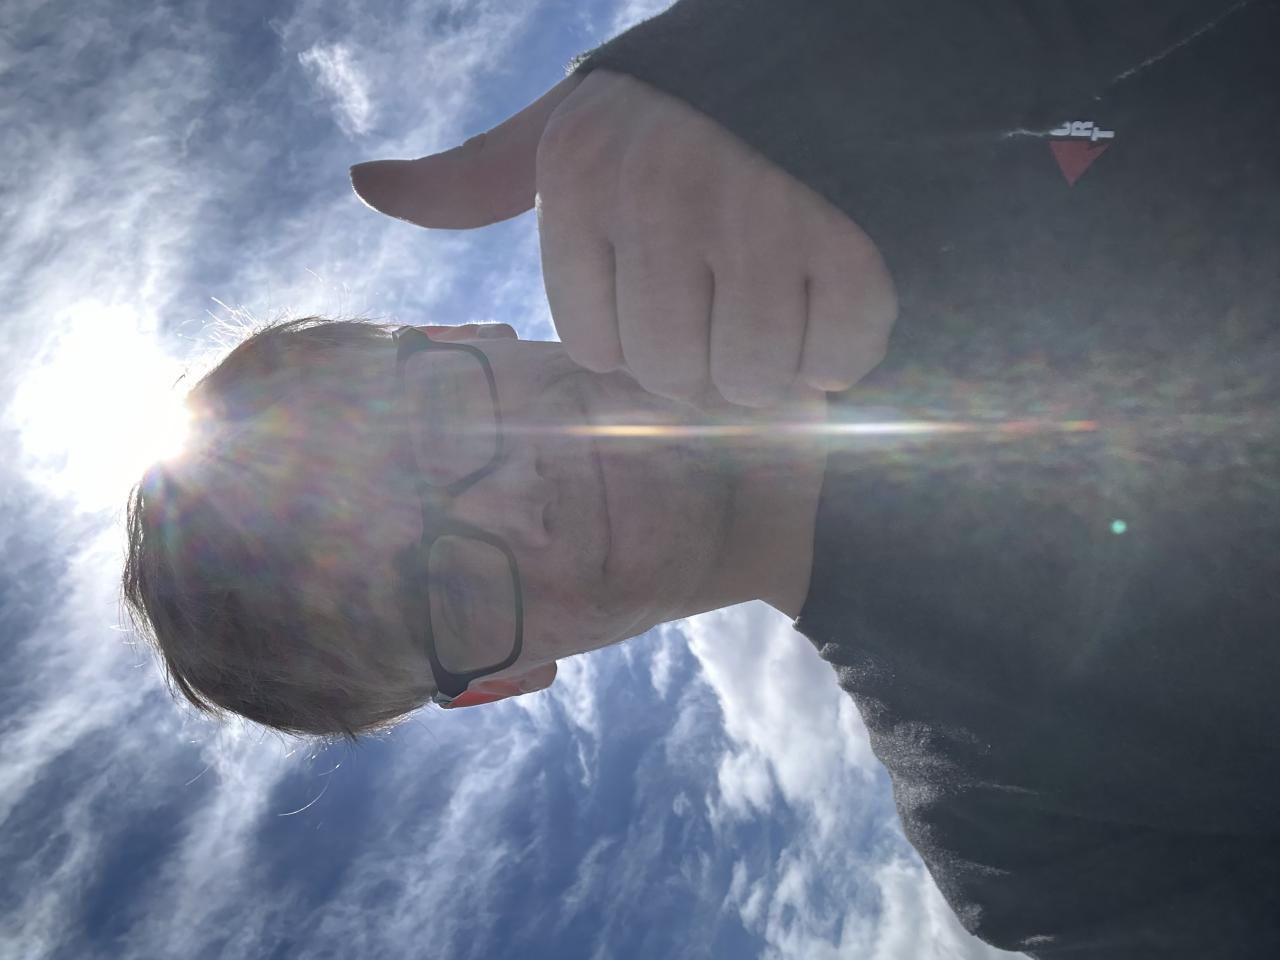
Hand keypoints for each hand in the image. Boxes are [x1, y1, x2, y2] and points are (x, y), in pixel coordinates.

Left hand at [351, 68, 896, 411]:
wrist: (834, 44)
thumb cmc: (685, 111)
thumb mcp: (571, 125)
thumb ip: (478, 173)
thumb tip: (364, 184)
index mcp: (582, 179)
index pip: (600, 351)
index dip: (648, 332)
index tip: (680, 282)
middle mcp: (659, 199)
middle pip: (672, 375)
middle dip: (710, 356)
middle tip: (741, 295)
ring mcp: (758, 222)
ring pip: (750, 381)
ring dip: (777, 360)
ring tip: (788, 293)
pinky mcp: (853, 246)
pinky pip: (835, 361)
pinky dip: (843, 348)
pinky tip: (840, 289)